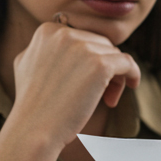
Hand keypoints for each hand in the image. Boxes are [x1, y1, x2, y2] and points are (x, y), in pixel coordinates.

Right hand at [8, 17, 139, 150]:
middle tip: (101, 94)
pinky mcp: (100, 65)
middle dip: (103, 67)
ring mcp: (82, 47)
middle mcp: (64, 33)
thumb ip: (46, 49)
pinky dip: (133, 73)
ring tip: (107, 99)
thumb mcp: (27, 64)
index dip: (89, 59)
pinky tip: (133, 85)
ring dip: (115, 75)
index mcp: (47, 31)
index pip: (83, 38)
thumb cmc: (32, 105)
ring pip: (114, 54)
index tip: (86, 81)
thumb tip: (68, 41)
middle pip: (100, 44)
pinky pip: (128, 62)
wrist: (33, 129)